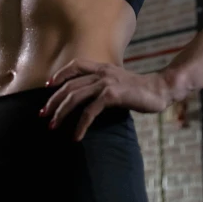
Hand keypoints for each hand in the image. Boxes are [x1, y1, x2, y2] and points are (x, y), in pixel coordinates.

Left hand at [39, 58, 170, 141]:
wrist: (159, 90)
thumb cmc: (139, 89)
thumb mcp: (118, 82)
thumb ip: (104, 85)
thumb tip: (90, 97)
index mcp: (102, 67)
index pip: (75, 65)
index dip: (60, 74)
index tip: (48, 86)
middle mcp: (101, 72)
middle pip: (69, 85)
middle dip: (53, 101)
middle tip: (43, 114)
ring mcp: (106, 83)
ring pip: (75, 97)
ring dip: (61, 112)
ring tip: (52, 126)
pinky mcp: (112, 95)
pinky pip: (90, 111)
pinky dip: (80, 125)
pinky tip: (76, 136)